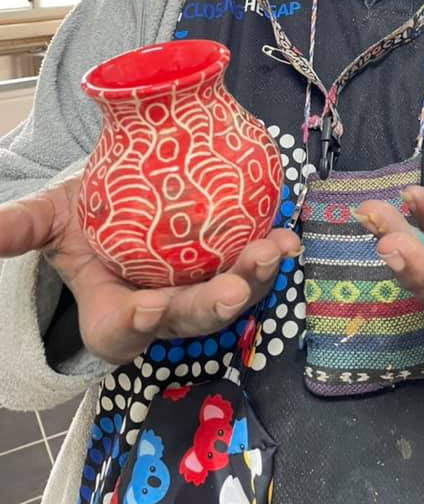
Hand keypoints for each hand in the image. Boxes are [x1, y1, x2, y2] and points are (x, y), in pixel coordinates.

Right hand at [0, 176, 299, 364]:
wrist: (119, 203)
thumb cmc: (82, 219)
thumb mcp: (50, 220)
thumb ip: (20, 229)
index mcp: (113, 309)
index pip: (122, 329)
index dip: (136, 323)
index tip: (148, 307)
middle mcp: (162, 307)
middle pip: (190, 318)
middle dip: (214, 306)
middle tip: (235, 289)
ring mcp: (200, 288)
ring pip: (232, 296)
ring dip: (256, 279)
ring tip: (275, 251)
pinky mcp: (229, 264)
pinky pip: (254, 268)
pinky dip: (273, 255)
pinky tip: (288, 236)